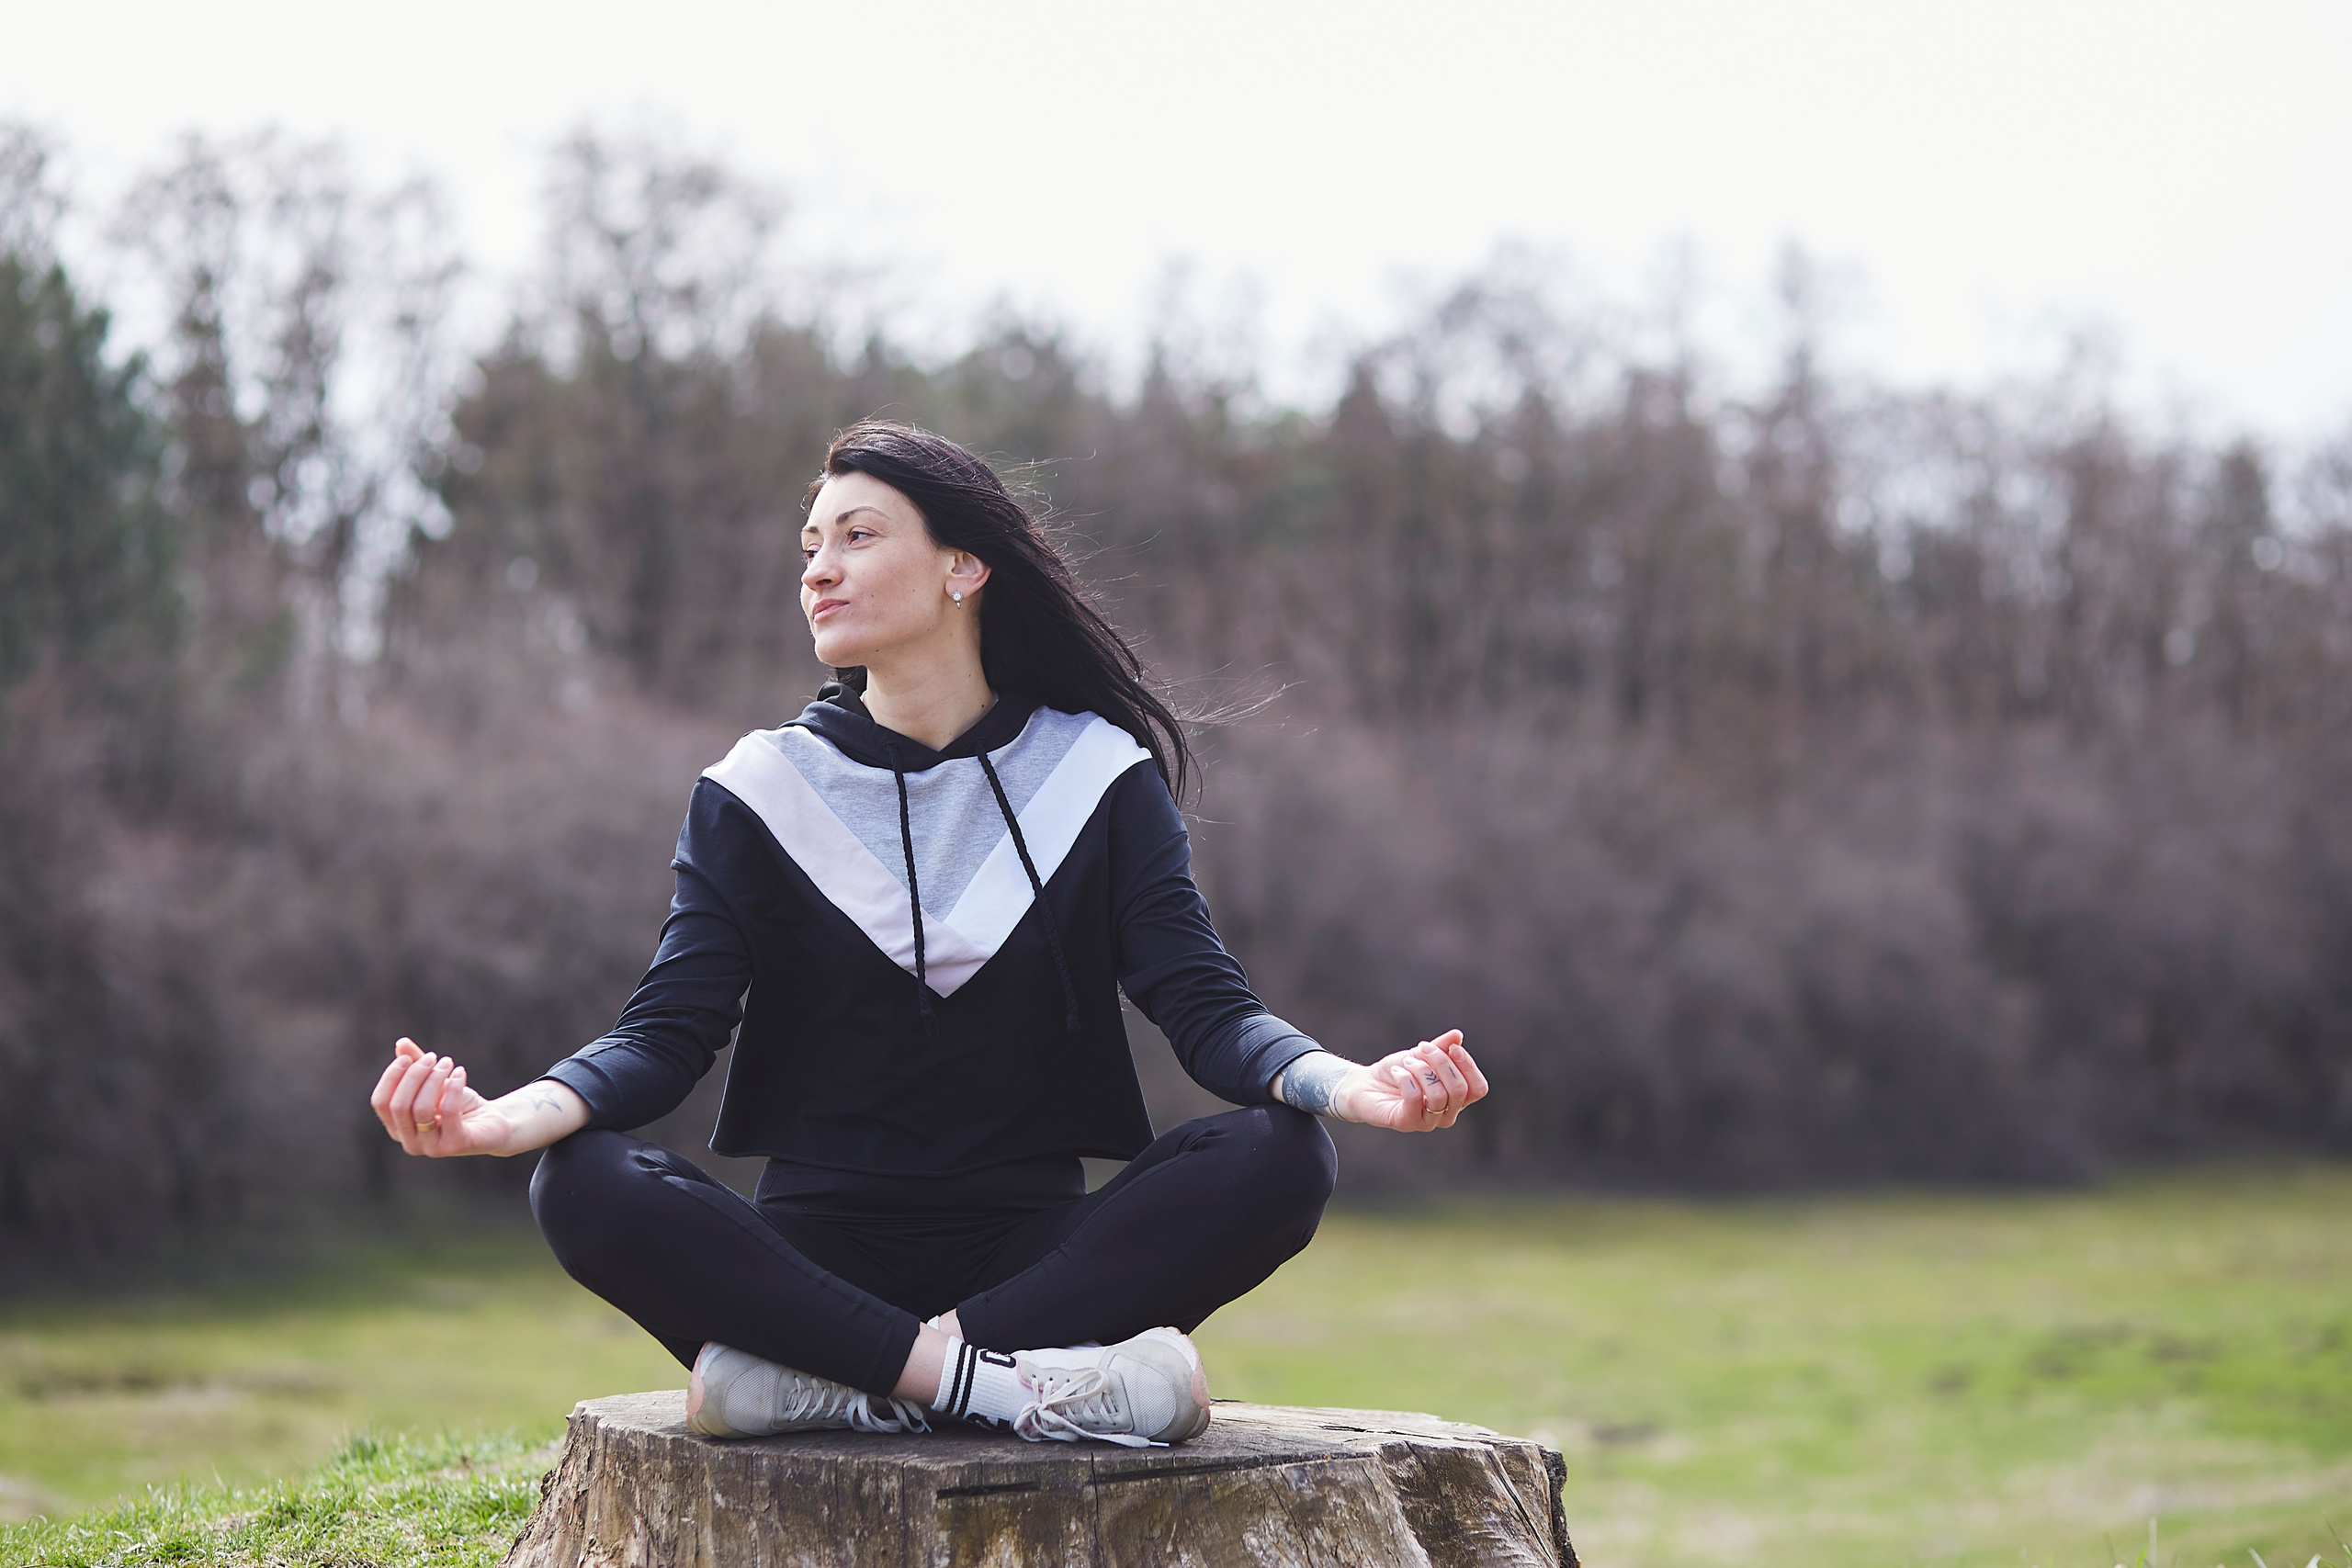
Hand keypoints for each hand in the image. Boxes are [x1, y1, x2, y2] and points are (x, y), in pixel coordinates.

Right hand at [370, 1037, 512, 1157]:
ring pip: (421, 1109)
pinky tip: (461, 1072)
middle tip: (433, 1057)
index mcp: (397, 1128)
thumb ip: (416, 1065)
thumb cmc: (459, 1102)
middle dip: (414, 1075)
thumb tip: (401, 1043)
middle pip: (398, 1106)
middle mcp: (409, 1143)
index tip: (409, 1057)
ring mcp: (431, 1148)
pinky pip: (448, 1111)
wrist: (493, 1123)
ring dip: (434, 1079)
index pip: (380, 1102)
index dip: (391, 1077)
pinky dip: (454, 1086)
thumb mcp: (434, 1082)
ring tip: (448, 1063)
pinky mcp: (455, 1145)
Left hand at [1337, 1030, 1487, 1131]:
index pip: (1478, 1088)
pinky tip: (1396, 1072)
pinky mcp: (1406, 1123)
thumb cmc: (1399, 1071)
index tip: (1451, 1047)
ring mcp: (1427, 1122)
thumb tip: (1457, 1036)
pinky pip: (1414, 1098)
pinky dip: (1405, 1078)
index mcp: (1456, 1099)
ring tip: (1406, 1063)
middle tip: (1421, 1049)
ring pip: (1438, 1095)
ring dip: (1420, 1070)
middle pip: (1459, 1089)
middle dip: (1441, 1062)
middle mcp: (1446, 1114)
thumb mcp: (1422, 1055)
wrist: (1366, 1084)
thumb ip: (1441, 1047)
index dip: (1468, 1066)